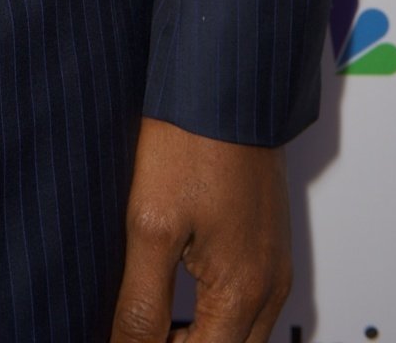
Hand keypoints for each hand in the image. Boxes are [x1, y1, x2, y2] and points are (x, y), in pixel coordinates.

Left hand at [109, 116, 290, 342]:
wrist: (224, 78)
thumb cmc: (190, 141)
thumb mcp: (151, 226)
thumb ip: (142, 304)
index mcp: (244, 292)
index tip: (121, 339)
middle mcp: (270, 286)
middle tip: (130, 333)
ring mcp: (274, 263)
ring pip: (239, 335)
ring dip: (196, 338)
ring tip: (146, 322)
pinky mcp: (267, 240)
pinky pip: (246, 304)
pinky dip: (211, 315)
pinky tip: (172, 296)